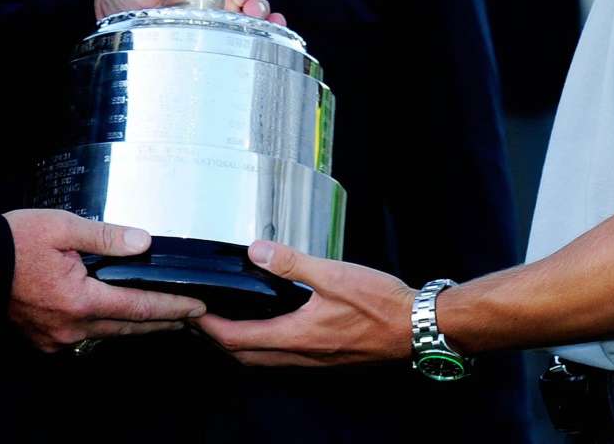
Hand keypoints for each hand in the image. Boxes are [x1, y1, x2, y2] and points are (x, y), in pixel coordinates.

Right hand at [3, 209, 206, 351]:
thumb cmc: (14, 243)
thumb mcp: (63, 228)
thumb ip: (106, 236)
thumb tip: (143, 242)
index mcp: (81, 299)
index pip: (139, 306)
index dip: (172, 307)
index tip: (196, 308)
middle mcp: (72, 327)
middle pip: (128, 328)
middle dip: (162, 322)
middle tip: (190, 319)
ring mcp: (57, 338)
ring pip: (107, 334)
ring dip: (135, 326)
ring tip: (159, 320)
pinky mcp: (44, 339)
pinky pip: (82, 337)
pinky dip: (104, 328)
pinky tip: (112, 320)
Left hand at [198, 240, 414, 367]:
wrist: (419, 327)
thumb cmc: (382, 303)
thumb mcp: (334, 274)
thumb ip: (292, 264)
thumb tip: (257, 252)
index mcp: (298, 336)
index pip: (238, 339)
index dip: (211, 328)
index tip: (193, 313)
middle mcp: (303, 356)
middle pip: (246, 357)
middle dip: (219, 341)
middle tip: (202, 319)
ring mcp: (316, 361)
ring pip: (265, 361)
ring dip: (242, 346)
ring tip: (229, 322)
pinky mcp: (328, 358)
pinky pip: (286, 359)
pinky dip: (267, 346)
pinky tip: (271, 327)